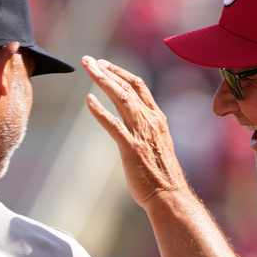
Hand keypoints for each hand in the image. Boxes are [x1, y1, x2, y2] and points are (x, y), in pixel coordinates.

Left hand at [81, 56, 188, 207]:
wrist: (169, 195)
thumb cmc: (162, 175)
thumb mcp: (157, 144)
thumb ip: (146, 130)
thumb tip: (134, 124)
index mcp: (157, 118)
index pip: (139, 86)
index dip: (120, 72)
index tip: (104, 64)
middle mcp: (150, 121)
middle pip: (127, 87)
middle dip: (106, 71)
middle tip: (88, 60)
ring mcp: (141, 134)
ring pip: (121, 98)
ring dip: (102, 81)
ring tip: (87, 69)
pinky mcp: (131, 148)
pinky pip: (113, 125)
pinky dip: (100, 111)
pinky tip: (89, 100)